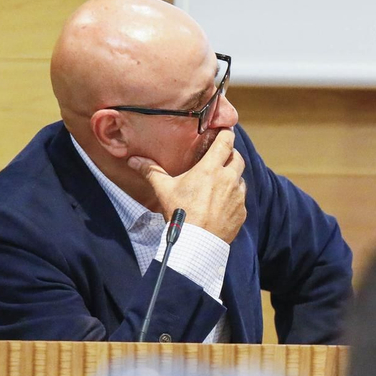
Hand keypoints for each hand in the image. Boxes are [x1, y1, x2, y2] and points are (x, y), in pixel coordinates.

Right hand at [127, 130, 246, 242]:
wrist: (197, 243)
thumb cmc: (180, 213)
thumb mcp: (164, 190)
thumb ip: (151, 171)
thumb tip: (133, 160)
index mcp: (211, 168)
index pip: (226, 142)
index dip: (227, 134)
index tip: (224, 133)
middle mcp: (229, 178)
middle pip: (237, 158)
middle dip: (230, 155)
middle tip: (221, 157)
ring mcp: (238, 196)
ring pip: (241, 178)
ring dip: (233, 177)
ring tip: (220, 182)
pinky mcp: (242, 212)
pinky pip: (241, 199)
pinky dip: (234, 197)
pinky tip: (222, 203)